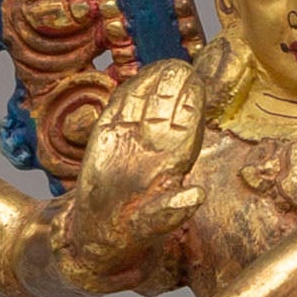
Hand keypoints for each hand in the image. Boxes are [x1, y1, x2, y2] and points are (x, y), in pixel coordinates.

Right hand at [57, 62, 205, 284]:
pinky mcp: (109, 138)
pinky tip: (135, 79)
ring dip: (154, 86)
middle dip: (175, 89)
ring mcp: (132, 140)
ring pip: (145, 106)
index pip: (186, 127)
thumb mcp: (151, 224)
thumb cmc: (131, 231)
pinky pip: (119, 112)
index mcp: (173, 163)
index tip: (196, 85)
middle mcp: (156, 147)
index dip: (192, 105)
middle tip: (180, 66)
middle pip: (168, 110)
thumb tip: (198, 196)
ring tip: (164, 65)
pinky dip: (127, 96)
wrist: (98, 231)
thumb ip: (172, 209)